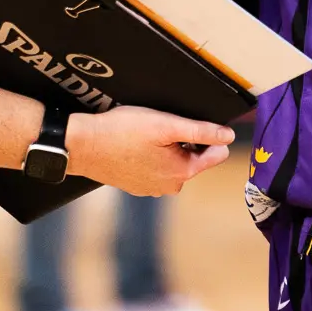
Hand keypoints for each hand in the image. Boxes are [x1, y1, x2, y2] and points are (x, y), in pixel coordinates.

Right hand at [65, 105, 233, 194]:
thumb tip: (228, 136)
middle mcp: (170, 187)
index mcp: (182, 173)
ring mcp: (151, 189)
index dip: (209, 134)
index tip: (190, 121)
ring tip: (147, 132)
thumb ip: (200, 131)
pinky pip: (155, 167)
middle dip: (185, 141)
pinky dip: (151, 155)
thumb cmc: (122, 132)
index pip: (215, 155)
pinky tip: (136, 143)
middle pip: (194, 158)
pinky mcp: (136, 185)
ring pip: (173, 162)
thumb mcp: (165, 125)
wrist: (82, 146)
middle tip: (162, 124)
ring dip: (168, 147)